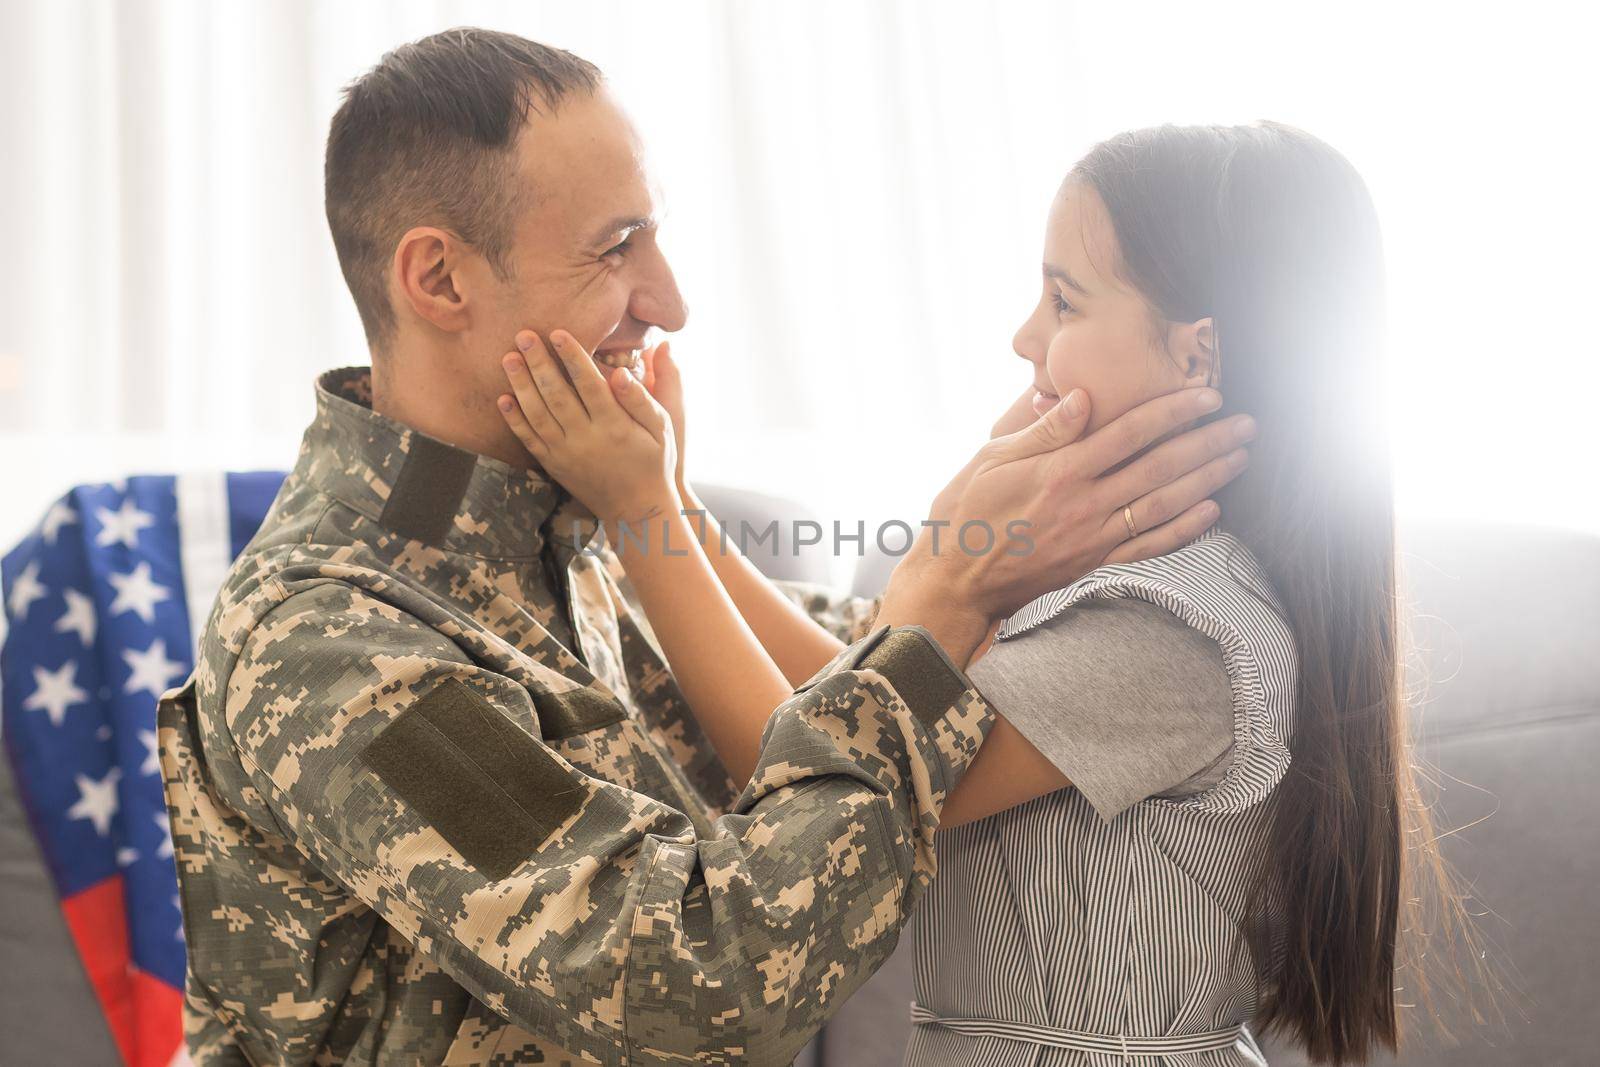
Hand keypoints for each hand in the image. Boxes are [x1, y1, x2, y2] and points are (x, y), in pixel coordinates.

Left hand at [497, 329, 680, 530]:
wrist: (636, 510)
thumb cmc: (654, 463)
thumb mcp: (662, 430)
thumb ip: (642, 399)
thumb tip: (621, 372)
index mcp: (615, 426)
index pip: (589, 384)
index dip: (572, 356)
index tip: (558, 332)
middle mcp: (587, 439)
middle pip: (556, 394)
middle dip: (538, 362)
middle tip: (523, 335)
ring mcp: (566, 454)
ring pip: (537, 414)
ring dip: (520, 385)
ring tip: (508, 358)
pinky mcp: (555, 466)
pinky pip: (530, 440)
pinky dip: (514, 419)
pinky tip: (503, 399)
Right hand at [879, 387, 1251, 661]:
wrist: (954, 580)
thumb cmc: (965, 512)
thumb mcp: (992, 458)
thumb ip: (1043, 430)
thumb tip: (1084, 396)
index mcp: (1059, 470)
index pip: (1130, 432)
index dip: (1174, 411)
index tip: (1208, 394)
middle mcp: (1083, 503)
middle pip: (1159, 466)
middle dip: (1208, 442)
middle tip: (1246, 424)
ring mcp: (1092, 538)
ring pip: (1163, 504)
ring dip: (1207, 479)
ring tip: (1240, 458)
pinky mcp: (1093, 566)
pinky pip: (1149, 547)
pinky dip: (1184, 529)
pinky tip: (1212, 510)